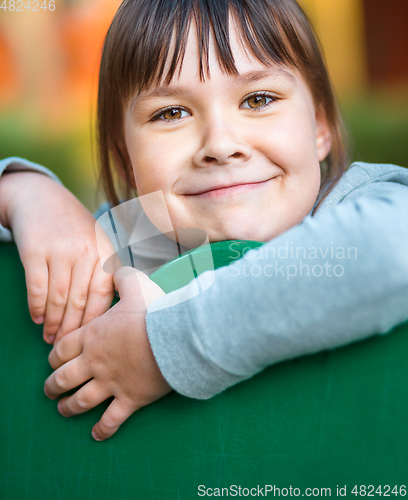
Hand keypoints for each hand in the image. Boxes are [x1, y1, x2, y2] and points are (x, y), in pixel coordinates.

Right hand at [0, 171, 114, 343]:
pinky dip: (37, 307)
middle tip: (66, 346)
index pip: (103, 297)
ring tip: (51, 338)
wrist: (41, 198)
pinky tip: (37, 318)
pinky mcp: (35, 250)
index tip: (89, 340)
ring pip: (59, 298)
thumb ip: (105, 272)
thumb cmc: (74, 228)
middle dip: (73, 329)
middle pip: (80, 301)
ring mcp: (61, 250)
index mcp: (105, 253)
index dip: (95, 323)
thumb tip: (111, 313)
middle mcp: (86, 252)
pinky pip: (37, 288)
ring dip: (54, 323)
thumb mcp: (97, 243)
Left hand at [44, 267, 171, 440]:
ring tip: (63, 410)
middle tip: (49, 389)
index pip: (63, 349)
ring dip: (68, 407)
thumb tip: (117, 269)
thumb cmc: (154, 311)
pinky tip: (96, 435)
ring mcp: (111, 383)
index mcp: (94, 335)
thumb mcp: (136, 285)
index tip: (53, 362)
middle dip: (53, 385)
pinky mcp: (130, 399)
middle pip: (64, 378)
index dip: (54, 357)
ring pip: (80, 401)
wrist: (175, 338)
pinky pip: (111, 420)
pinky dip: (102, 430)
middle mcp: (96, 362)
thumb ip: (122, 277)